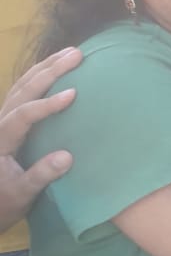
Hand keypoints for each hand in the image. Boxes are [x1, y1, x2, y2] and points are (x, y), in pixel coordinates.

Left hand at [0, 48, 79, 232]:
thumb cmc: (3, 202)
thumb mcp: (22, 196)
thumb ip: (40, 176)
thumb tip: (67, 157)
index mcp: (1, 140)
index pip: (24, 114)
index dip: (47, 104)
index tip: (73, 94)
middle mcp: (0, 124)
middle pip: (22, 90)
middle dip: (50, 70)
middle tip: (77, 54)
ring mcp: (4, 120)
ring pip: (22, 85)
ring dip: (46, 67)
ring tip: (70, 53)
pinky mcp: (10, 121)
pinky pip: (23, 91)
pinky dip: (40, 76)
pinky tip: (54, 68)